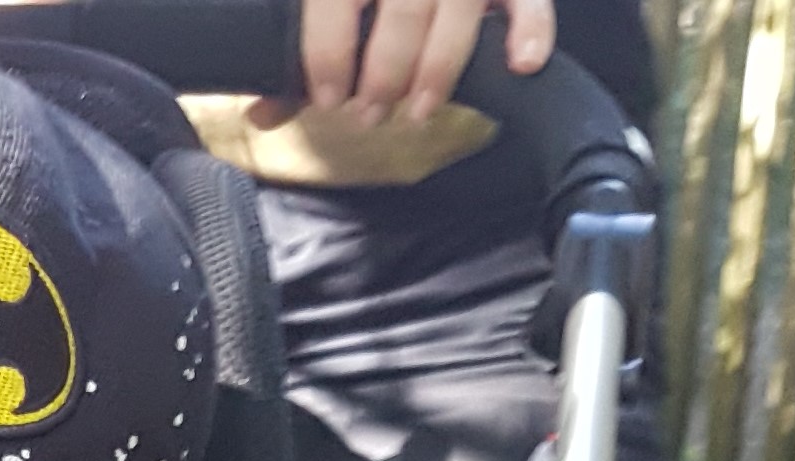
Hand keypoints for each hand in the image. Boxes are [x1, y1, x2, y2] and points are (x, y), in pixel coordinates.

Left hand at [299, 0, 554, 124]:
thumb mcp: (326, 0)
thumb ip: (305, 46)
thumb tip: (264, 111)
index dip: (329, 52)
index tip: (329, 98)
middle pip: (404, 7)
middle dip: (385, 72)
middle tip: (370, 115)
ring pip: (459, 7)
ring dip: (440, 67)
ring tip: (420, 110)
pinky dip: (530, 29)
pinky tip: (521, 65)